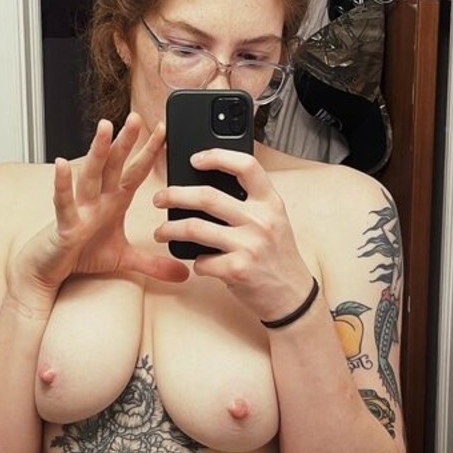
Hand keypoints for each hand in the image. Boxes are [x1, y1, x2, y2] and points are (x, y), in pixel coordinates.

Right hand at [13, 114, 189, 299]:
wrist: (48, 270)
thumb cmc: (80, 256)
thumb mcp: (123, 259)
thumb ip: (153, 264)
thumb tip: (184, 274)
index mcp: (112, 202)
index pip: (134, 173)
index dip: (148, 152)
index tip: (164, 130)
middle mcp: (96, 200)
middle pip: (113, 165)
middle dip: (125, 141)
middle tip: (137, 117)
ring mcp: (79, 210)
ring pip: (90, 176)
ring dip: (98, 152)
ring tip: (105, 128)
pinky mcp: (63, 226)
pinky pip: (63, 203)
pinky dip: (63, 185)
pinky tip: (62, 164)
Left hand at [151, 148, 313, 321]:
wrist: (293, 296)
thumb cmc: (277, 257)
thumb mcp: (274, 222)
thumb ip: (249, 204)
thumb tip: (205, 188)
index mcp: (271, 203)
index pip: (246, 166)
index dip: (217, 156)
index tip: (195, 159)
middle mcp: (261, 220)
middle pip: (207, 196)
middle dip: (174, 195)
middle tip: (159, 199)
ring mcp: (250, 245)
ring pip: (195, 228)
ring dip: (170, 229)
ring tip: (160, 233)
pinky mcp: (238, 270)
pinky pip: (201, 261)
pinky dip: (195, 263)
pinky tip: (199, 264)